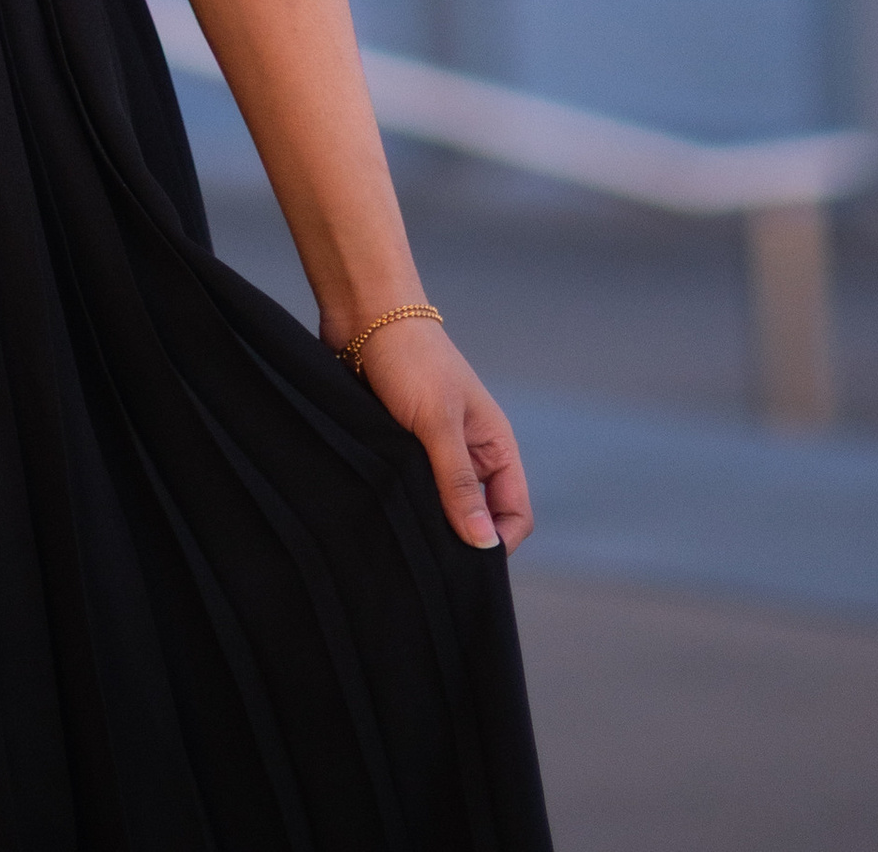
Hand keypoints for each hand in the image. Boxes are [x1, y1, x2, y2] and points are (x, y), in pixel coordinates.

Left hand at [352, 318, 532, 551]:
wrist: (363, 314)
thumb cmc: (411, 358)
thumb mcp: (437, 422)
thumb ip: (458, 483)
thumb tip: (484, 546)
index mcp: (494, 445)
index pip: (514, 513)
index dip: (497, 541)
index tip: (463, 564)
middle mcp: (469, 453)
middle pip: (478, 517)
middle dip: (459, 539)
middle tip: (428, 558)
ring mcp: (434, 452)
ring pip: (440, 507)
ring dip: (427, 521)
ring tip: (403, 533)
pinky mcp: (401, 448)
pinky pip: (410, 490)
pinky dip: (402, 503)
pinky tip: (383, 512)